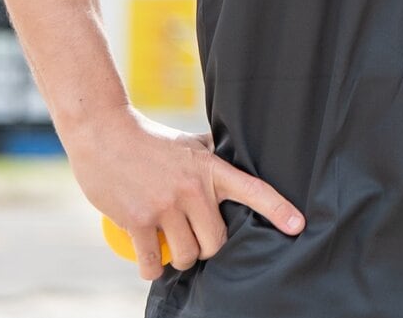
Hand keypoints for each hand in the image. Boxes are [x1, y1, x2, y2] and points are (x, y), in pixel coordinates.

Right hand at [69, 105, 304, 280]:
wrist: (105, 133)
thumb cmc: (148, 139)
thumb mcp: (188, 144)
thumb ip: (211, 157)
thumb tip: (235, 159)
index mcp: (210, 169)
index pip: (253, 190)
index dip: (278, 209)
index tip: (298, 225)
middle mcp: (193, 189)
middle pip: (216, 241)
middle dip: (209, 248)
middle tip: (196, 240)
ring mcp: (165, 206)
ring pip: (187, 255)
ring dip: (180, 259)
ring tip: (172, 247)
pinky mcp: (138, 221)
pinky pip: (153, 263)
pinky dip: (152, 269)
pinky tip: (151, 262)